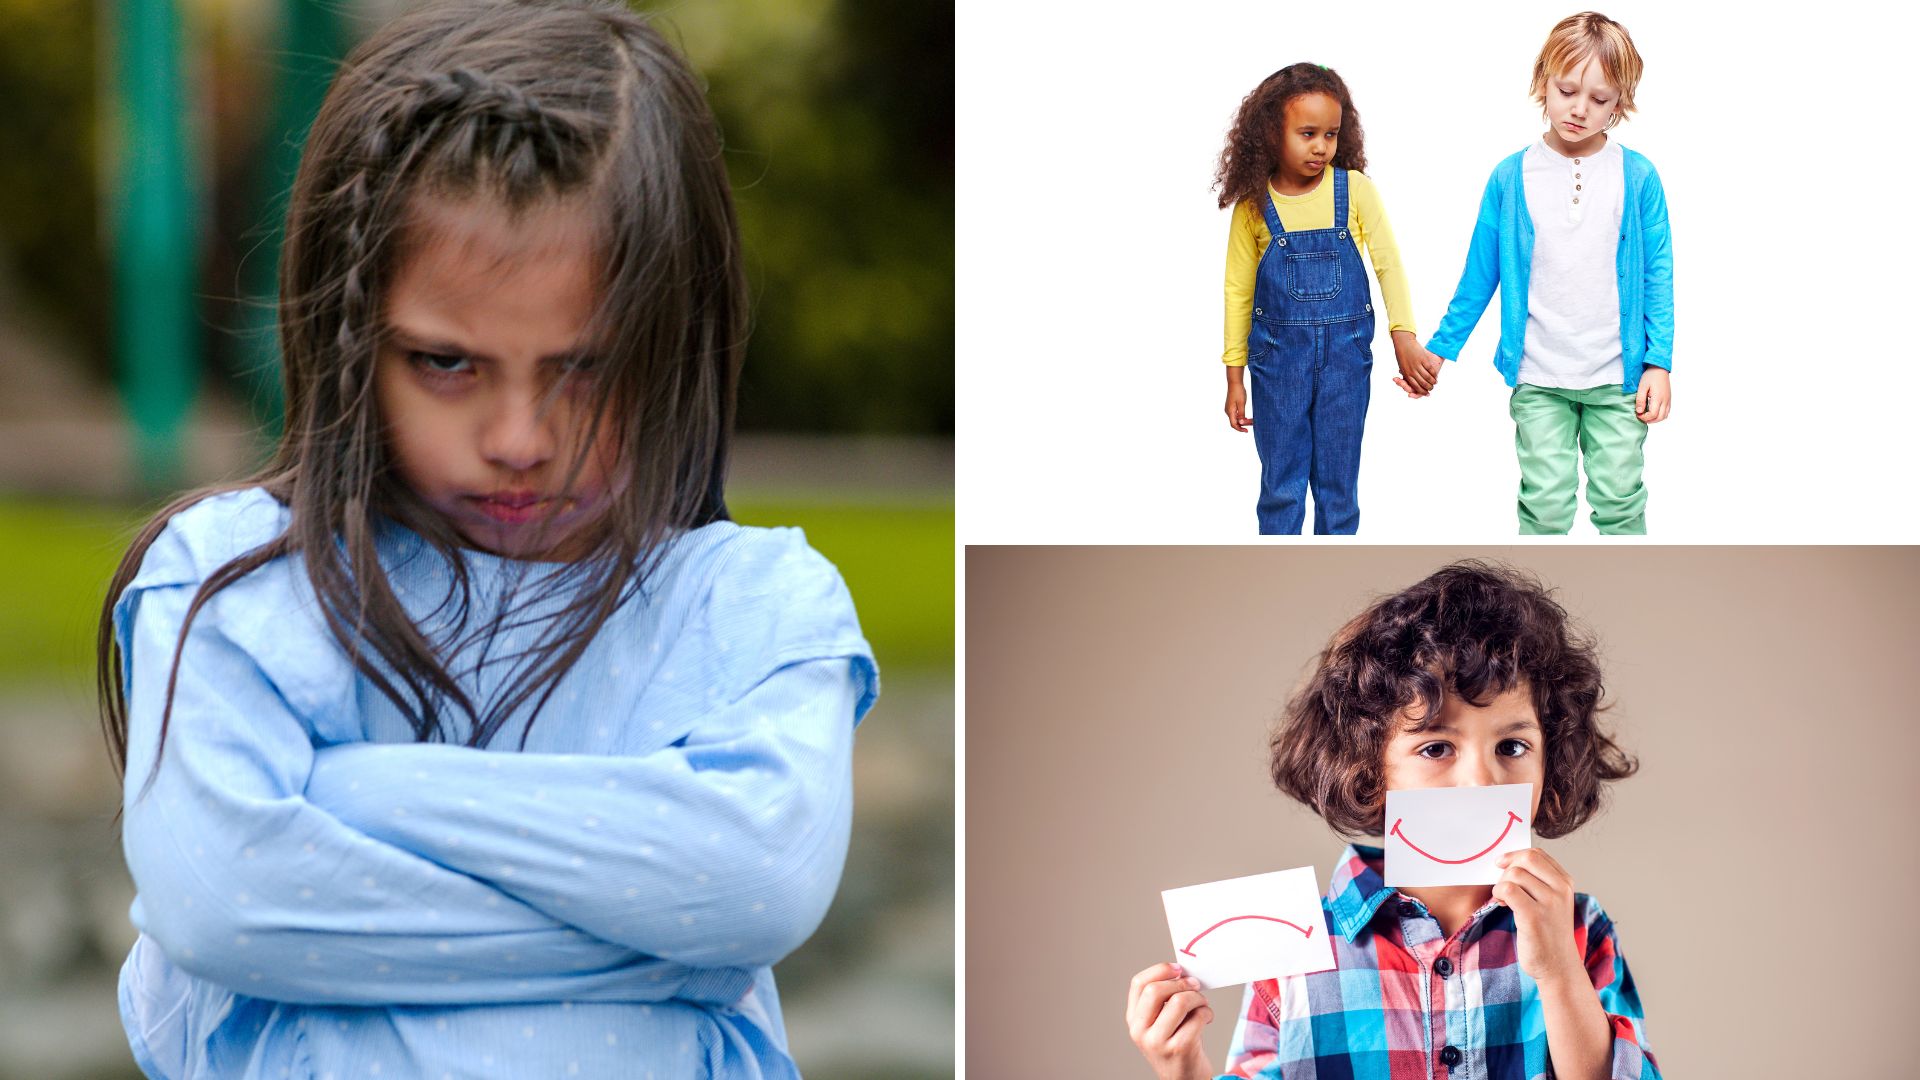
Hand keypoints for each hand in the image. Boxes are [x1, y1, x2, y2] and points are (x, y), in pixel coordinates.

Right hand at [1125, 962, 1215, 1079]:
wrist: (1184, 1079)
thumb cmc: (1175, 1045)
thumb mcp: (1158, 1024)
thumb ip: (1162, 1001)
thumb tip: (1182, 973)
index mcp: (1133, 1020)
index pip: (1138, 983)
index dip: (1160, 970)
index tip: (1177, 969)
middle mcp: (1140, 1031)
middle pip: (1156, 990)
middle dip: (1181, 983)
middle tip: (1195, 985)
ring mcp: (1158, 1042)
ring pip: (1179, 1002)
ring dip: (1197, 998)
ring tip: (1202, 1005)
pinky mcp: (1179, 1049)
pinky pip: (1197, 1018)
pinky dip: (1207, 1012)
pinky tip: (1207, 1018)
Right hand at [1226, 383, 1250, 431]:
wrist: (1234, 383)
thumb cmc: (1238, 392)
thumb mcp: (1242, 403)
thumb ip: (1241, 414)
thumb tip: (1241, 423)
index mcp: (1230, 411)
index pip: (1234, 424)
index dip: (1240, 429)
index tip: (1247, 431)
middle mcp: (1228, 411)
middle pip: (1234, 422)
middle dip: (1243, 425)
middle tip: (1252, 424)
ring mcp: (1229, 409)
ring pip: (1235, 419)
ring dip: (1242, 421)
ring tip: (1251, 421)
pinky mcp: (1231, 407)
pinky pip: (1235, 415)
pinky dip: (1241, 417)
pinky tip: (1246, 417)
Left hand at [1390, 331, 1441, 397]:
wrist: (1404, 342)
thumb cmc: (1402, 355)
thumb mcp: (1403, 366)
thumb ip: (1407, 375)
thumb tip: (1411, 385)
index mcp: (1406, 374)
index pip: (1415, 387)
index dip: (1421, 391)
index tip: (1426, 393)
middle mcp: (1412, 371)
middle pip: (1422, 383)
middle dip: (1428, 388)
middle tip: (1431, 389)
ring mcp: (1418, 365)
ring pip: (1427, 377)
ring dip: (1432, 382)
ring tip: (1434, 383)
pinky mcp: (1423, 360)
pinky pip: (1430, 369)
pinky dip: (1434, 374)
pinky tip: (1436, 376)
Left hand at [1492, 848, 1583, 985]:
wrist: (1558, 966)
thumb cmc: (1548, 932)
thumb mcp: (1551, 902)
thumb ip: (1538, 880)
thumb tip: (1508, 861)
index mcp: (1565, 882)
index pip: (1536, 854)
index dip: (1515, 856)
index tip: (1503, 866)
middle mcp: (1561, 890)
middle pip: (1526, 859)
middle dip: (1508, 868)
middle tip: (1504, 886)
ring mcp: (1549, 903)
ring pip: (1514, 874)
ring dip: (1501, 884)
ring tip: (1504, 900)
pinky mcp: (1533, 917)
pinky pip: (1508, 890)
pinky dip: (1498, 893)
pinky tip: (1502, 905)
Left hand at [1634, 367, 1669, 422]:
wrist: (1659, 369)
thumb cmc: (1650, 376)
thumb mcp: (1642, 387)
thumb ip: (1640, 400)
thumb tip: (1639, 411)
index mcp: (1658, 398)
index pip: (1653, 414)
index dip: (1644, 417)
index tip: (1637, 414)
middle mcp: (1665, 400)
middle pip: (1660, 418)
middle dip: (1650, 420)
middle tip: (1641, 417)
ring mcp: (1668, 400)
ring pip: (1664, 416)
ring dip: (1655, 419)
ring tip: (1646, 415)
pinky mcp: (1669, 399)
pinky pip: (1667, 411)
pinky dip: (1660, 415)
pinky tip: (1653, 412)